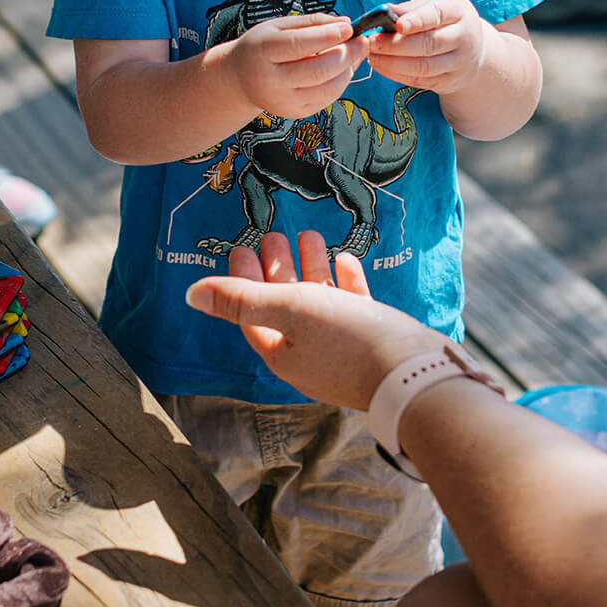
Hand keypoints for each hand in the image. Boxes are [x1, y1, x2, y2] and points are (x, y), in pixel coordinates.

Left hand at [186, 230, 447, 410]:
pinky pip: (351, 308)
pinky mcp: (373, 341)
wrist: (416, 373)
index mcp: (283, 353)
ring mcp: (342, 350)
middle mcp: (309, 355)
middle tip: (273, 233)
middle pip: (284, 305)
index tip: (242, 246)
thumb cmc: (349, 341)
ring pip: (319, 302)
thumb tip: (190, 293)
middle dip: (277, 268)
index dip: (242, 280)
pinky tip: (344, 259)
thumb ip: (243, 300)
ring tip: (308, 234)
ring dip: (311, 268)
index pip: (252, 313)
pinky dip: (343, 283)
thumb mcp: (292, 310)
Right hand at [220, 15, 371, 118]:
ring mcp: (284, 101)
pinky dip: (341, 82)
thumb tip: (345, 22)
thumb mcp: (278, 26)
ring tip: (354, 53)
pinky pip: (328, 98)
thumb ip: (312, 22)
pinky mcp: (296, 113)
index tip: (350, 27)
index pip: (300, 45)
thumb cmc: (262, 46)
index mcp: (263, 52)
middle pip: (318, 70)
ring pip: (328, 88)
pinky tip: (343, 68)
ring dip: (348, 70)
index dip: (328, 36)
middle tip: (361, 41)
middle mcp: (271, 81)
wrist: (241, 79)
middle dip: (347, 54)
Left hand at [360, 0, 491, 94]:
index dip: (417, 20)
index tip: (397, 25)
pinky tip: (381, 66)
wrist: (474, 50)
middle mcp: (465, 38)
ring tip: (372, 55)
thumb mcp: (435, 5)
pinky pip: (420, 81)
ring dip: (392, 63)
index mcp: (459, 11)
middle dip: (396, 45)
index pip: (437, 15)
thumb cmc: (446, 21)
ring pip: (423, 66)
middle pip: (428, 44)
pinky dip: (396, 74)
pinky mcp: (450, 82)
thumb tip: (382, 11)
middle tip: (371, 42)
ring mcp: (459, 63)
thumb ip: (410, 8)